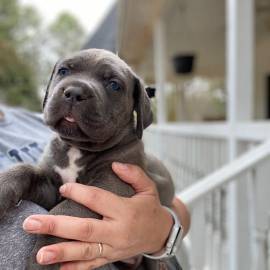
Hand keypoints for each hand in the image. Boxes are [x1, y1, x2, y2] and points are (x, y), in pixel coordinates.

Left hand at [23, 163, 173, 269]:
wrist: (161, 234)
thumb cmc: (151, 208)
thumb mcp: (149, 188)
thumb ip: (134, 174)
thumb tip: (115, 164)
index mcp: (126, 210)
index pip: (97, 200)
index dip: (79, 193)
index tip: (63, 188)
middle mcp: (118, 231)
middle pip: (84, 229)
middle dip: (57, 226)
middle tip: (31, 223)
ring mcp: (114, 247)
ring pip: (85, 251)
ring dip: (61, 252)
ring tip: (40, 254)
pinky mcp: (112, 257)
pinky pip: (92, 265)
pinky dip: (75, 269)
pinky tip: (57, 269)